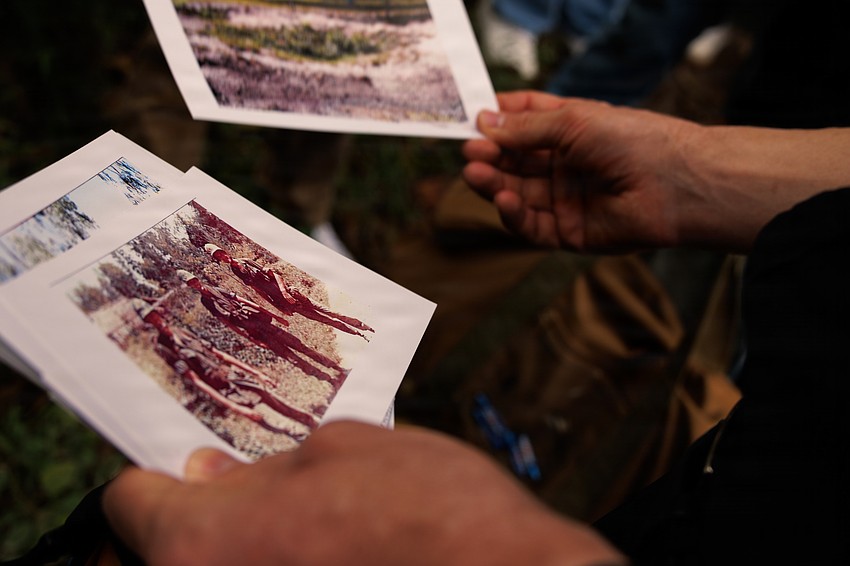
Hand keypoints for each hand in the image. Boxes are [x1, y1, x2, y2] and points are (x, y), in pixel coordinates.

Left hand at [103, 421, 624, 565]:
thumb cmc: (435, 515)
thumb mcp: (344, 448)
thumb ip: (265, 465)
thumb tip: (217, 474)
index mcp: (203, 542)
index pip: (130, 502)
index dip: (161, 473)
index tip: (188, 463)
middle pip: (161, 551)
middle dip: (200, 515)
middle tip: (252, 486)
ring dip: (244, 545)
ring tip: (305, 525)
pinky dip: (278, 565)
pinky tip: (328, 552)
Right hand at [463, 91, 705, 252]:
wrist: (675, 185)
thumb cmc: (634, 141)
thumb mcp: (573, 122)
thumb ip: (526, 127)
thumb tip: (484, 122)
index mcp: (570, 130)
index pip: (524, 121)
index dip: (497, 119)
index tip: (471, 116)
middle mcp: (565, 164)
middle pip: (514, 160)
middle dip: (490, 155)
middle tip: (469, 151)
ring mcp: (565, 199)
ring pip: (516, 192)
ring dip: (493, 184)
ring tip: (475, 173)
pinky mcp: (568, 233)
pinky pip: (531, 225)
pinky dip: (513, 213)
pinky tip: (503, 198)